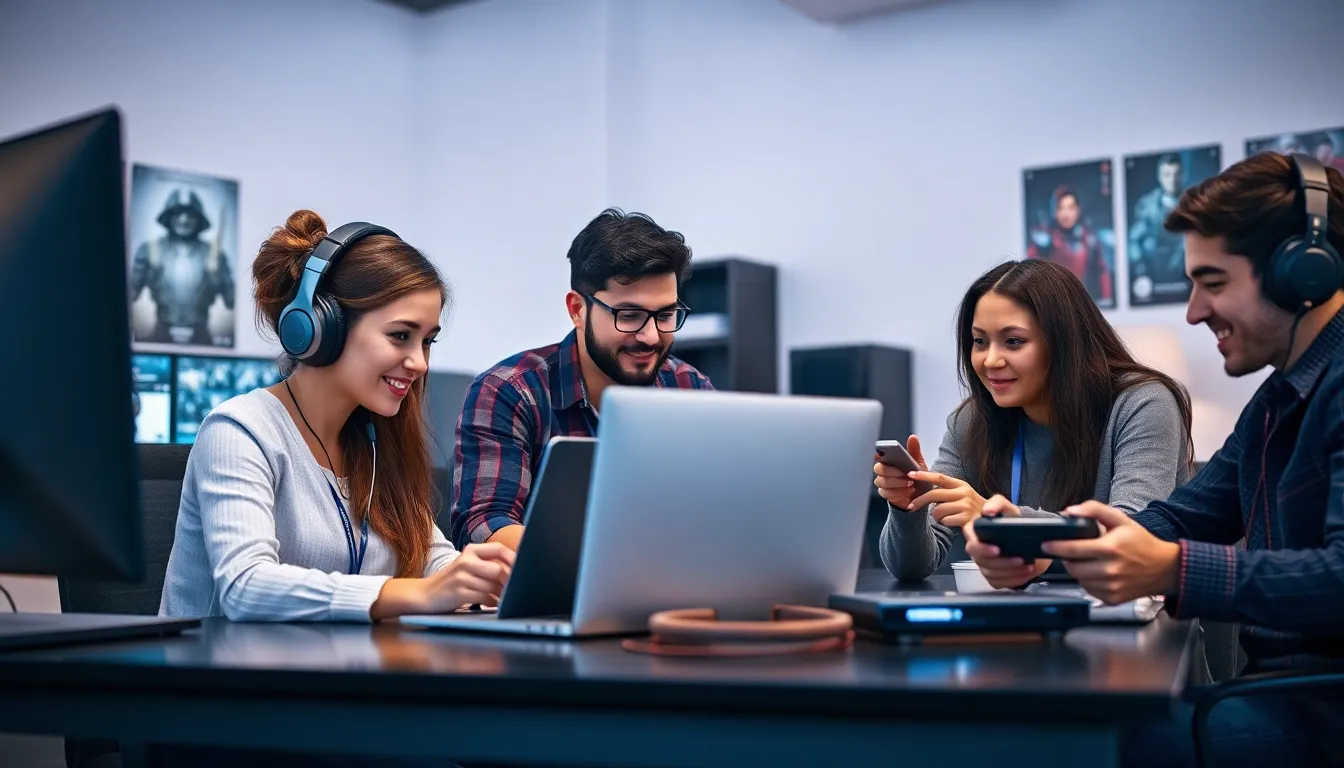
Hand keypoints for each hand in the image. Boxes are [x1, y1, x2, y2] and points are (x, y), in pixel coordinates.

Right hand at [419, 543, 515, 612]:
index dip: (513, 560)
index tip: (523, 570)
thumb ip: (489, 564)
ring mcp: (461, 577)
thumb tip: (518, 571)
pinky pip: (484, 598)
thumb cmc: (453, 581)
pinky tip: (491, 604)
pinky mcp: (458, 593)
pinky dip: (492, 603)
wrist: (425, 594)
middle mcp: (466, 561)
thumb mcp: (468, 566)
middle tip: (514, 590)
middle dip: (508, 582)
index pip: (499, 549)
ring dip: (501, 595)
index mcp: (471, 550)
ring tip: (503, 599)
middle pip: (498, 570)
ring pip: (492, 586)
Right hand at [873, 435, 927, 509]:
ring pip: (882, 482)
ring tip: (910, 483)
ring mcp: (883, 483)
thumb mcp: (918, 462)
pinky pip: (887, 493)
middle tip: (905, 473)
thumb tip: (913, 437)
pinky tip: (908, 491)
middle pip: (879, 469)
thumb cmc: (917, 476)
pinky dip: (899, 492)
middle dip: (892, 471)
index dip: (877, 454)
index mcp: (888, 460)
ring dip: (897, 483)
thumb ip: (914, 450)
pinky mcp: (886, 494)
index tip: (881, 454)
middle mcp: (883, 471)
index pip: (877, 455)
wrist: (920, 494)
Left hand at [907, 471, 986, 528]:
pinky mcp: (967, 518)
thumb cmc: (972, 509)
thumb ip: (947, 492)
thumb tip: (924, 492)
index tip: (910, 474)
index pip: (940, 478)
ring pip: (937, 510)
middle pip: (934, 494)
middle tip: (911, 507)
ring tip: (945, 517)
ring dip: (937, 516)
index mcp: (961, 485)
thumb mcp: (962, 496)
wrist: (992, 523)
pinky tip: (953, 523)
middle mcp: (965, 493)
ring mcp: (966, 505)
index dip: (924, 475)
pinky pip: (945, 520)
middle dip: (919, 501)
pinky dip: (945, 523)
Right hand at [962, 495, 1050, 588]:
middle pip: (980, 561)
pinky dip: (1014, 580)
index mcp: (976, 533)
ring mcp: (985, 564)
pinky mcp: (993, 577)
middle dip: (1000, 563)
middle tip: (1019, 559)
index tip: (997, 549)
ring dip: (1011, 572)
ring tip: (1028, 565)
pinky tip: (1026, 573)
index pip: (971, 542)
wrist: (1027, 537)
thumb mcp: (1007, 507)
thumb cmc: (1013, 522)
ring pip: (991, 574)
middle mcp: (978, 550)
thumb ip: (997, 503)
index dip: (981, 548)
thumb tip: (987, 511)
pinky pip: (999, 583)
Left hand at [1041, 502, 1179, 605]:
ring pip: (1079, 579)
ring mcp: (1112, 587)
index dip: (1055, 547)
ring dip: (1078, 570)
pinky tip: (1098, 573)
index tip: (1046, 544)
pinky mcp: (1113, 599)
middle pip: (1072, 567)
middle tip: (1072, 552)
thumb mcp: (1120, 520)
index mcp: (1110, 548)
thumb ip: (1094, 510)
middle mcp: (1111, 570)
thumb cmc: (1141, 543)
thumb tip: (1070, 511)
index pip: (1072, 549)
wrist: (1165, 568)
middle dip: (1067, 558)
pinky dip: (1088, 581)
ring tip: (1090, 561)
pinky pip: (1089, 590)